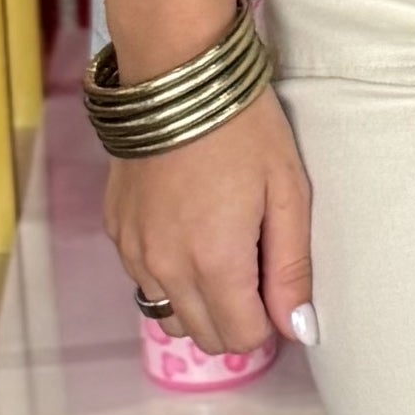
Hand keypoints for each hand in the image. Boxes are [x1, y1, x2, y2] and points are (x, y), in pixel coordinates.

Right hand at [103, 88, 316, 358]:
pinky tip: (191, 233)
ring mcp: (135, 251)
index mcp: (214, 263)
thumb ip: (291, 269)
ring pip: (170, 315)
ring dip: (200, 303)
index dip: (269, 322)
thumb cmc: (243, 128)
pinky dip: (171, 276)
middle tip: (257, 269)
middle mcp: (166, 267)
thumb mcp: (287, 193)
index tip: (278, 286)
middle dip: (237, 320)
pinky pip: (145, 281)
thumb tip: (298, 328)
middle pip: (206, 336)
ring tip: (223, 251)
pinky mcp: (116, 231)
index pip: (243, 338)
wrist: (176, 76)